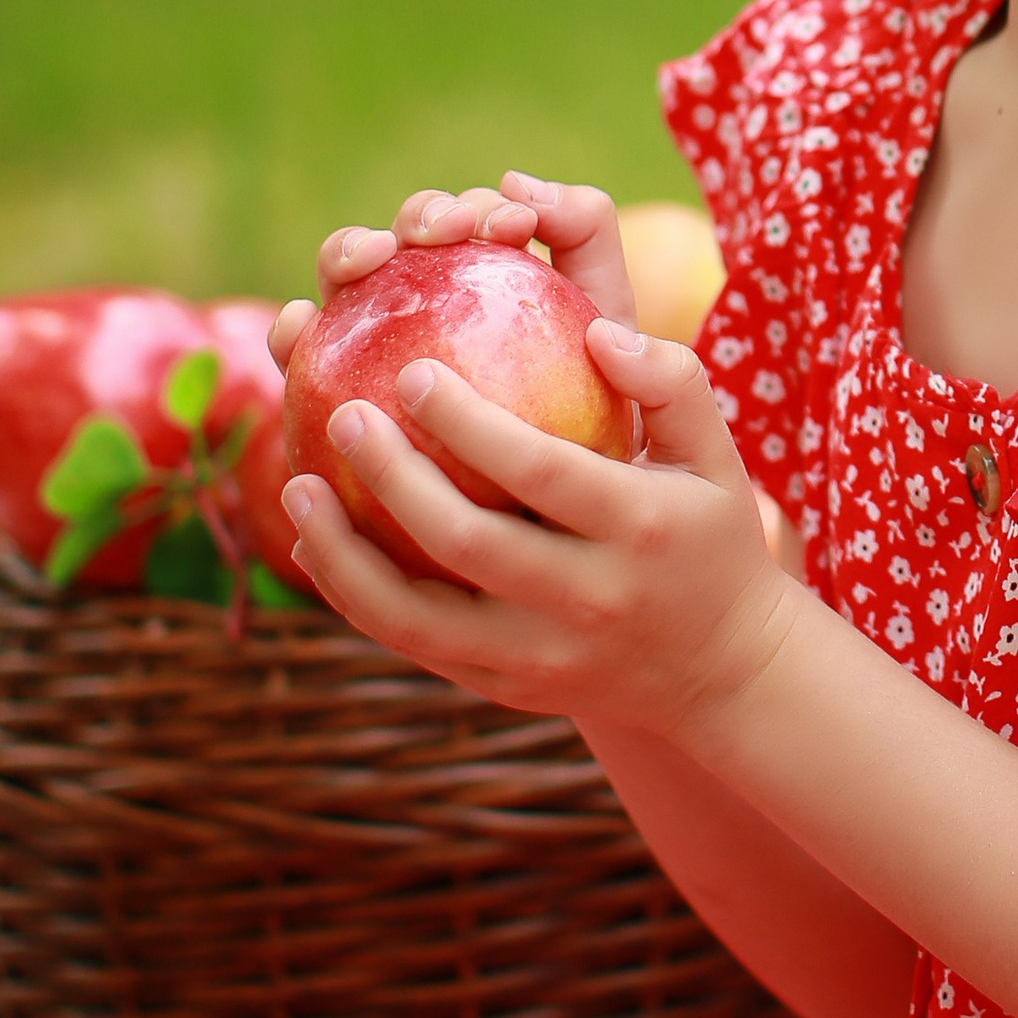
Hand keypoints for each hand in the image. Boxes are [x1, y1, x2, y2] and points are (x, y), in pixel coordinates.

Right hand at [266, 173, 634, 372]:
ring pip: (342, 282)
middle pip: (402, 237)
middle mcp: (420, 296)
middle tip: (444, 233)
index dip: (478, 209)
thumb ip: (583, 229)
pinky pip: (301, 364)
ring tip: (366, 262)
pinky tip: (296, 329)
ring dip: (346, 252)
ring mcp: (373, 344)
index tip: (515, 228)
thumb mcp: (607, 308)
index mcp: (477, 269)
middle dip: (416, 218)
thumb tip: (516, 181)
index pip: (465, 221)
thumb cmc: (595, 400)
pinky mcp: (335, 398)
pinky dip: (289, 333)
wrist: (571, 505)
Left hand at [281, 321, 798, 744]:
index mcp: (638, 529)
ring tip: (294, 485)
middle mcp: (586, 599)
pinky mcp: (504, 688)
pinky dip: (355, 595)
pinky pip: (412, 645)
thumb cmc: (709, 535)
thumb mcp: (717, 454)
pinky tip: (313, 542)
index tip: (412, 370)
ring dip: (344, 552)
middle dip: (393, 477)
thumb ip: (672, 380)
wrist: (724, 671)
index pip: (540, 471)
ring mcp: (540, 656)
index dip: (469, 423)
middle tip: (343, 415)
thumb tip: (597, 330)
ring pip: (417, 617)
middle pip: (466, 542)